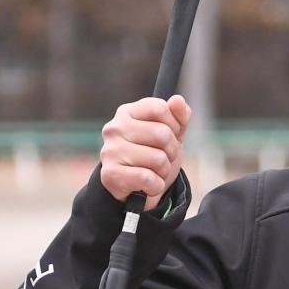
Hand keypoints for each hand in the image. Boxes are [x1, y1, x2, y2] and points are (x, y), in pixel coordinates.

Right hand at [99, 95, 190, 210]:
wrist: (136, 188)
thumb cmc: (154, 154)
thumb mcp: (172, 133)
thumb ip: (179, 116)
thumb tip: (177, 100)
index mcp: (127, 112)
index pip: (160, 108)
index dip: (174, 125)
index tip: (171, 135)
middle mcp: (114, 128)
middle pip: (162, 134)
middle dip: (172, 150)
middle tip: (165, 157)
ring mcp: (110, 151)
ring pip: (158, 159)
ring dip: (164, 170)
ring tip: (154, 171)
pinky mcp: (110, 174)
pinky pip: (147, 178)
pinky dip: (156, 185)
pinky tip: (148, 185)